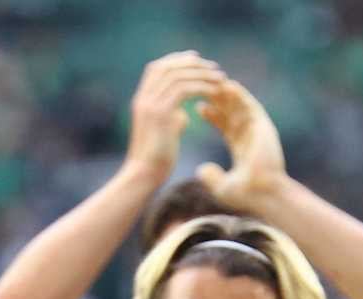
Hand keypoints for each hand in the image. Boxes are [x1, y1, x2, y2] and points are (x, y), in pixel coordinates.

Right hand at [125, 51, 223, 180]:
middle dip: (192, 63)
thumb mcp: (165, 133)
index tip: (198, 60)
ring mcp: (150, 104)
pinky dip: (201, 87)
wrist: (145, 174)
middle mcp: (143, 98)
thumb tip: (182, 114)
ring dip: (201, 74)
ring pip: (176, 76)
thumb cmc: (157, 159)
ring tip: (220, 78)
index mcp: (142, 99)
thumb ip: (172, 118)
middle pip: (166, 67)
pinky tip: (216, 92)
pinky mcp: (160, 114)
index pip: (158, 68)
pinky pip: (183, 90)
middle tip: (214, 67)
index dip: (178, 61)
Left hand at [194, 79, 286, 207]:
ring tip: (212, 81)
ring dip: (227, 94)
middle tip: (204, 88)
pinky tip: (227, 85)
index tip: (198, 106)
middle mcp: (252, 137)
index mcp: (243, 149)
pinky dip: (240, 95)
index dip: (212, 115)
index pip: (225, 127)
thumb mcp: (223, 187)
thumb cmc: (247, 195)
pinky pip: (250, 106)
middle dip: (218, 101)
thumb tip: (202, 169)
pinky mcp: (264, 127)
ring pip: (240, 107)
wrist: (266, 194)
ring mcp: (258, 131)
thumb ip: (211, 177)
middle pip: (233, 113)